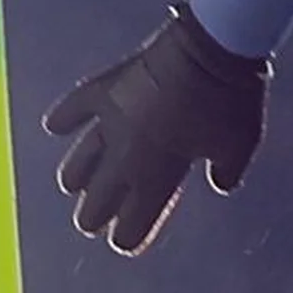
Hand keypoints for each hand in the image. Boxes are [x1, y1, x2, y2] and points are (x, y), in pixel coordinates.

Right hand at [42, 1, 268, 254]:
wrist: (210, 50)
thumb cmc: (230, 103)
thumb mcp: (240, 145)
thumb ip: (227, 172)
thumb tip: (219, 184)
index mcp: (157, 176)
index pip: (132, 222)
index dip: (128, 237)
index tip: (126, 242)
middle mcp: (126, 155)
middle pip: (98, 199)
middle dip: (94, 216)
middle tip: (91, 223)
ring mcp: (111, 121)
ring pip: (80, 161)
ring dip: (76, 177)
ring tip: (72, 185)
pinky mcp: (105, 89)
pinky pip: (75, 107)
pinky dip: (64, 118)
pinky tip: (53, 127)